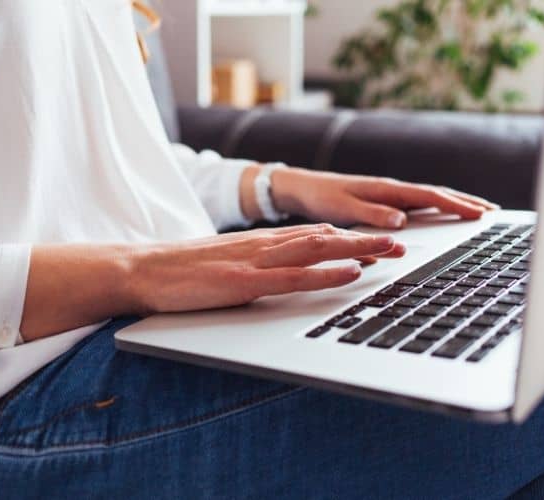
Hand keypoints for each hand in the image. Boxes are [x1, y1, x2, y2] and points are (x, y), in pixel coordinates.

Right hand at [127, 224, 404, 312]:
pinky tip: (351, 274)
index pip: (313, 235)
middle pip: (325, 237)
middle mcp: (264, 245)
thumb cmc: (181, 271)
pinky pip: (294, 276)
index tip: (377, 241)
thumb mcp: (226, 264)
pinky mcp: (244, 281)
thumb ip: (255, 266)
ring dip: (359, 249)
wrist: (142, 269)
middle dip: (366, 240)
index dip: (350, 237)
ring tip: (392, 250)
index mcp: (260, 243)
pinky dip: (327, 273)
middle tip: (401, 243)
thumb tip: (277, 275)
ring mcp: (255, 261)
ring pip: (318, 249)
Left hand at [270, 168, 498, 228]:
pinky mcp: (384, 200)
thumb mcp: (344, 209)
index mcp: (387, 189)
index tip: (479, 214)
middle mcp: (392, 188)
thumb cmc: (320, 198)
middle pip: (437, 193)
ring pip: (430, 197)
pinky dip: (437, 207)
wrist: (301, 188)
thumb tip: (402, 222)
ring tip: (478, 212)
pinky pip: (418, 203)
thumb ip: (373, 215)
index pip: (430, 196)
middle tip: (493, 212)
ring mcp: (389, 193)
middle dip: (465, 201)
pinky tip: (444, 213)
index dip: (456, 205)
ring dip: (455, 203)